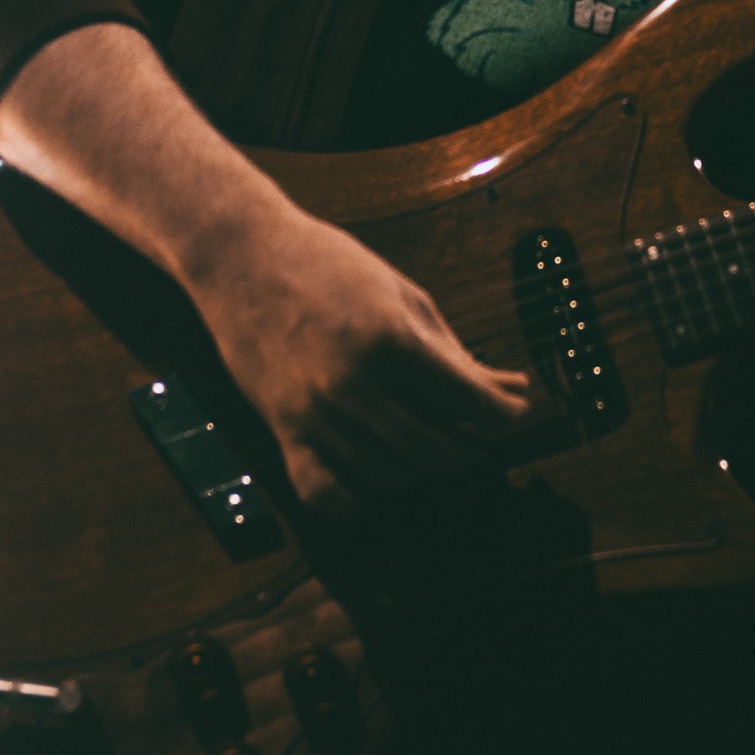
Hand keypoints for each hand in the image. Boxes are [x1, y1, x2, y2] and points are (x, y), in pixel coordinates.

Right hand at [183, 204, 530, 515]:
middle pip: (434, 448)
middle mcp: (353, 382)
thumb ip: (453, 350)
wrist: (243, 256)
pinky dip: (357, 499)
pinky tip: (377, 477)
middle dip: (470, 446)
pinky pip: (325, 493)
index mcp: (390, 338)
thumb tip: (509, 389)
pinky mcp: (282, 429)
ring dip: (421, 470)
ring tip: (434, 445)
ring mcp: (314, 411)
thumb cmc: (330, 265)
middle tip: (478, 433)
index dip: (502, 414)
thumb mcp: (404, 295)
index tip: (512, 412)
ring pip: (387, 475)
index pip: (468, 401)